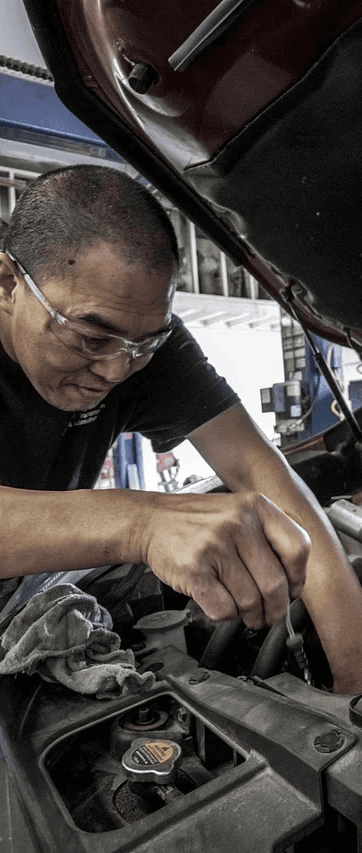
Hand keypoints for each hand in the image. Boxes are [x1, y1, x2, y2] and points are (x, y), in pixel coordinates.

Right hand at [144, 490, 309, 627]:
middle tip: (268, 615)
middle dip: (274, 610)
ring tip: (244, 612)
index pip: (298, 548)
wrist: (151, 521)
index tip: (291, 591)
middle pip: (275, 584)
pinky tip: (219, 603)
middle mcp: (238, 522)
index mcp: (256, 506)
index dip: (298, 578)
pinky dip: (224, 615)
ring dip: (249, 616)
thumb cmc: (197, 522)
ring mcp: (215, 545)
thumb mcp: (239, 512)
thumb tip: (293, 582)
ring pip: (250, 601)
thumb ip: (268, 537)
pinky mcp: (194, 569)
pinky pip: (224, 608)